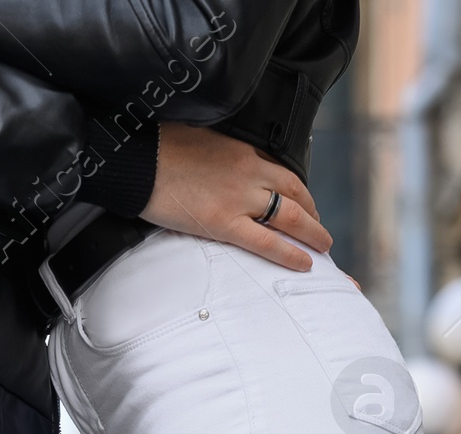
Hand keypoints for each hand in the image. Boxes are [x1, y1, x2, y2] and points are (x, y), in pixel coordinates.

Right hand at [142, 124, 328, 270]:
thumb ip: (219, 159)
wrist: (138, 157)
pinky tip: (304, 262)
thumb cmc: (159, 150)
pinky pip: (266, 241)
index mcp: (241, 151)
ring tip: (323, 246)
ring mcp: (239, 197)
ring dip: (312, 232)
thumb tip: (220, 174)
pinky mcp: (224, 222)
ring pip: (290, 215)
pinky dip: (289, 253)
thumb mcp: (199, 143)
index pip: (281, 172)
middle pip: (295, 192)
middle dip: (312, 212)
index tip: (304, 205)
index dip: (298, 191)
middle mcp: (248, 171)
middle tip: (320, 230)